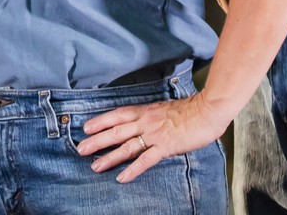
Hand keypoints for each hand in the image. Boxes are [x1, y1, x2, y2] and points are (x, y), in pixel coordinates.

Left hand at [78, 93, 229, 182]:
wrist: (206, 111)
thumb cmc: (189, 110)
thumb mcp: (163, 109)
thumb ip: (150, 117)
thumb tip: (140, 124)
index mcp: (144, 111)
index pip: (117, 115)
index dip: (100, 121)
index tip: (86, 128)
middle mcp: (145, 122)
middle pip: (115, 131)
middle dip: (96, 140)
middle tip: (80, 149)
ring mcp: (154, 135)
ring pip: (126, 147)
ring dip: (109, 157)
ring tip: (95, 166)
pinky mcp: (165, 147)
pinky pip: (145, 160)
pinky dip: (132, 170)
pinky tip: (122, 178)